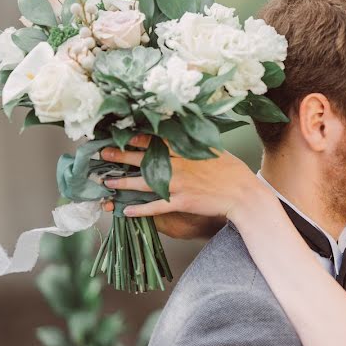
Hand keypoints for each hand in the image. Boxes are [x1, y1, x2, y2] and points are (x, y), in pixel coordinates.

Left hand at [99, 134, 266, 223]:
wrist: (243, 194)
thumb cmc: (233, 171)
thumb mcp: (215, 150)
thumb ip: (197, 144)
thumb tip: (186, 134)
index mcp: (186, 150)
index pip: (155, 140)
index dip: (135, 137)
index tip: (120, 134)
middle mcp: (178, 165)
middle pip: (142, 159)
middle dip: (120, 156)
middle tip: (102, 154)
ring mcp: (178, 184)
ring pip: (143, 183)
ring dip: (122, 182)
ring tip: (107, 182)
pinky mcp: (180, 202)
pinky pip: (154, 207)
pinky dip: (139, 210)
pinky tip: (126, 211)